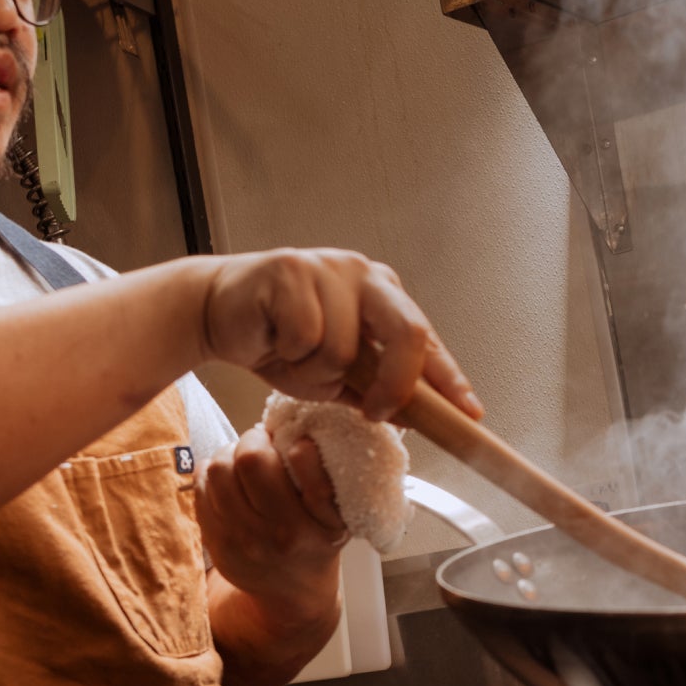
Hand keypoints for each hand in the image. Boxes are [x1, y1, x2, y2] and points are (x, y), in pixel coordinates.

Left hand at [195, 425, 347, 609]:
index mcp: (318, 524)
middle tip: (263, 442)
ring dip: (230, 453)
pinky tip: (228, 479)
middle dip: (254, 439)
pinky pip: (200, 486)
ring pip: (219, 469)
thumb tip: (296, 427)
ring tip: (243, 459)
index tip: (298, 444)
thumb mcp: (340, 516)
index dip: (296, 443)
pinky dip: (212, 472)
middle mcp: (280, 534)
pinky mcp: (216, 542)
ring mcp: (242, 540)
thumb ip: (326, 478)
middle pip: (249, 460)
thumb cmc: (318, 541)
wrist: (292, 593)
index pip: (303, 464)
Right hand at [199, 249, 482, 422]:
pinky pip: (307, 337)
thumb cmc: (279, 341)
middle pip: (407, 332)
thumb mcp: (336, 376)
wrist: (216, 315)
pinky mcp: (291, 270)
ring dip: (315, 370)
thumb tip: (416, 416)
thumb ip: (375, 389)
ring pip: (346, 347)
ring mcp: (330, 268)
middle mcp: (364, 275)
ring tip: (291, 355)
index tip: (469, 412)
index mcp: (383, 296)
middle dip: (396, 383)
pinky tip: (273, 340)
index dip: (449, 380)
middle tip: (375, 410)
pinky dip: (289, 354)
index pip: (427, 339)